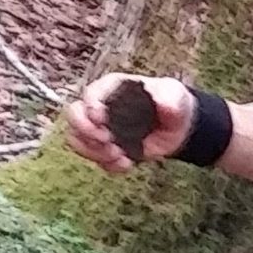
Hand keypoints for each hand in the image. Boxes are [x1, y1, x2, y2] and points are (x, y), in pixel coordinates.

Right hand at [65, 72, 193, 172]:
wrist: (179, 128)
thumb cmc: (173, 103)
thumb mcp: (175, 96)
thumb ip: (169, 99)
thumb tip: (163, 103)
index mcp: (113, 88)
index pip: (91, 93)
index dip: (90, 107)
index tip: (100, 119)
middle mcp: (101, 107)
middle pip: (73, 115)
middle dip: (84, 130)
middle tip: (106, 140)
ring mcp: (101, 128)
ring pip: (77, 139)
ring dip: (94, 151)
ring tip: (119, 155)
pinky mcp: (106, 147)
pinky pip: (94, 158)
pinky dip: (107, 164)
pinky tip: (127, 164)